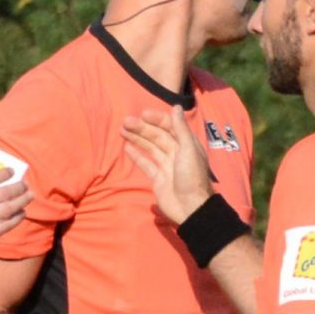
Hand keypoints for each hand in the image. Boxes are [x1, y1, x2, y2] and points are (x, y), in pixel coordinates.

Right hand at [0, 160, 29, 266]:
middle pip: (1, 194)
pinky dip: (15, 220)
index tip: (11, 171)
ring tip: (30, 195)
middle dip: (17, 187)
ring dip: (21, 202)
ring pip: (6, 211)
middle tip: (25, 184)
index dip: (2, 174)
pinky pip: (3, 227)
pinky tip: (22, 213)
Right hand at [121, 109, 216, 225]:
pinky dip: (137, 155)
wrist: (191, 207)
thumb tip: (175, 106)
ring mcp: (166, 165)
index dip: (157, 119)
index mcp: (186, 144)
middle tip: (125, 121)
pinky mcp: (157, 178)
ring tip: (122, 130)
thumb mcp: (188, 149)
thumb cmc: (192, 176)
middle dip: (142, 128)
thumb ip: (181, 129)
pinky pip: (146, 164)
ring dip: (137, 138)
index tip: (143, 114)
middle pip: (157, 136)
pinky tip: (127, 147)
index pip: (169, 127)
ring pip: (150, 148)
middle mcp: (176, 152)